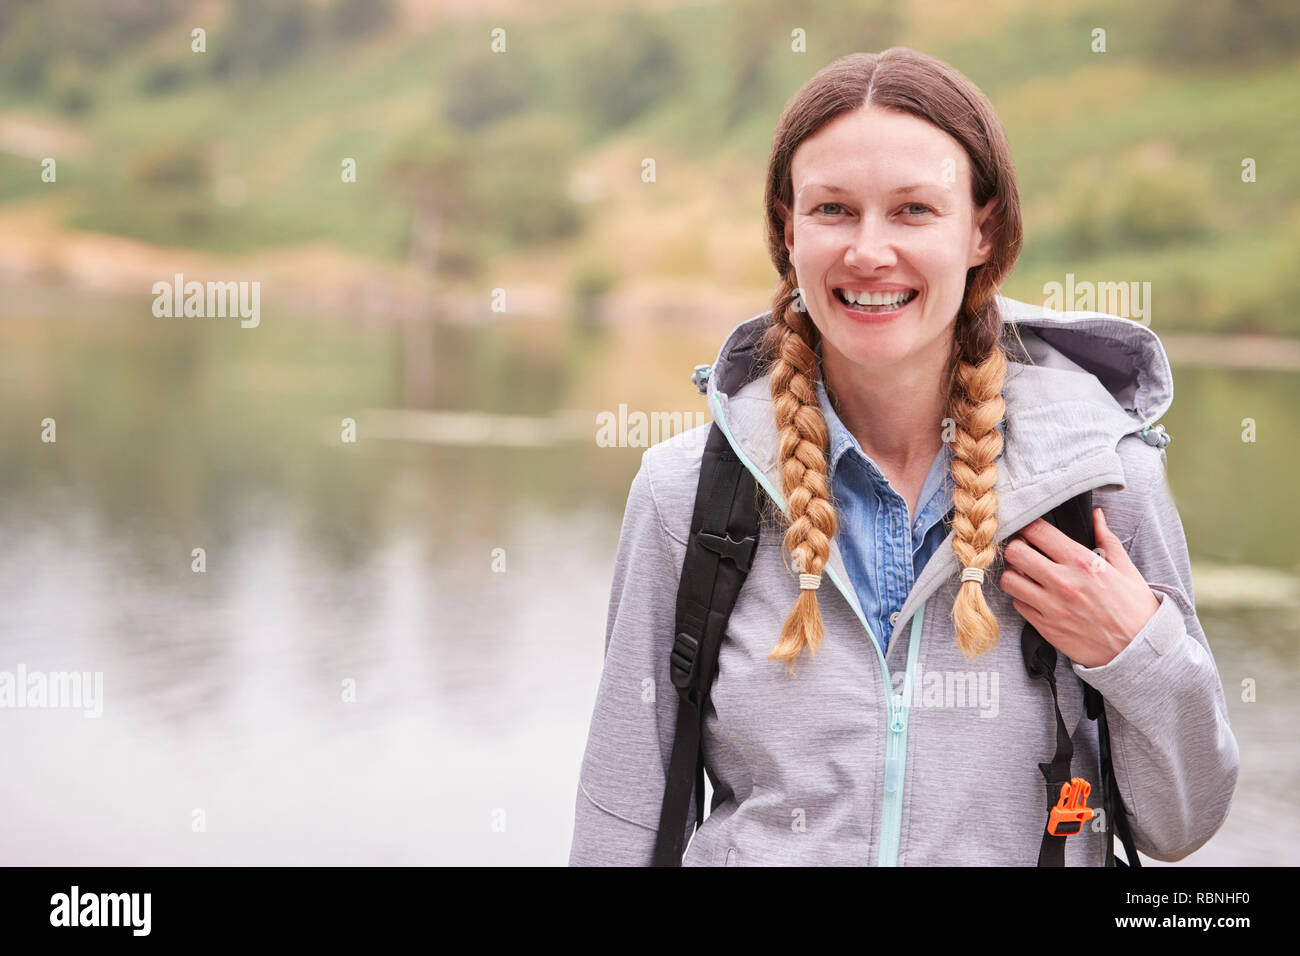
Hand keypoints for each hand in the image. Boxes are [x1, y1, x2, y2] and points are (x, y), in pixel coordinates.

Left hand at [998, 507, 1160, 668]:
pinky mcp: (1045, 627)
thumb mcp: (1125, 569)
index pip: (1037, 531)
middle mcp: (1063, 582)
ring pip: (1008, 580)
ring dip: (1014, 574)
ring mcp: (1051, 606)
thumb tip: (1097, 515)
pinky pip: (1017, 605)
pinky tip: (1035, 596)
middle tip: (1024, 550)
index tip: (1031, 529)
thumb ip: (1106, 538)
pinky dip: (1022, 598)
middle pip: (1014, 552)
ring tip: (1025, 574)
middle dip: (1016, 547)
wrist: (1139, 650)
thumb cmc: (1134, 608)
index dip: (1029, 526)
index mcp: (1083, 562)